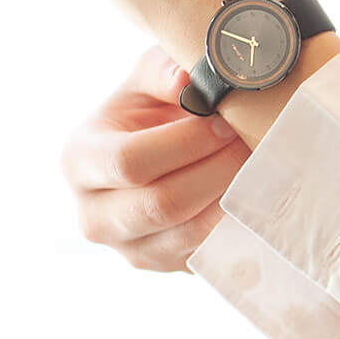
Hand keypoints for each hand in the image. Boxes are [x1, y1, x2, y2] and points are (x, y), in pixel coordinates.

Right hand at [61, 43, 253, 273]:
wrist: (162, 153)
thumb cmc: (154, 110)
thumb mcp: (149, 79)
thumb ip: (162, 72)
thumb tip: (186, 82)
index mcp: (80, 160)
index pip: (130, 162)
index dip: (186, 143)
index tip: (225, 123)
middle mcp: (93, 214)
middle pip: (161, 203)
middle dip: (216, 170)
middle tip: (252, 144)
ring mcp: (129, 248)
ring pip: (189, 233)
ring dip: (232, 197)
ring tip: (258, 165)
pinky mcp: (166, 266)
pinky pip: (209, 253)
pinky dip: (238, 224)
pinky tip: (257, 195)